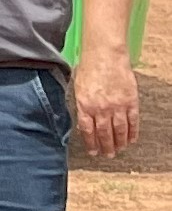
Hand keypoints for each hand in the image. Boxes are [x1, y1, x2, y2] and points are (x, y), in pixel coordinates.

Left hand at [71, 43, 141, 157]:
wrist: (105, 55)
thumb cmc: (88, 67)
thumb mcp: (77, 87)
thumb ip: (81, 105)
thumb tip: (83, 120)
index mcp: (85, 105)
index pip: (87, 130)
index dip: (91, 143)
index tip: (93, 152)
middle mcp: (101, 109)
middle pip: (104, 133)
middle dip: (106, 146)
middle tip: (108, 155)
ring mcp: (117, 106)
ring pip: (119, 130)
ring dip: (120, 142)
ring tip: (119, 150)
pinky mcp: (130, 101)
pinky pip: (133, 121)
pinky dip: (133, 132)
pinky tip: (132, 139)